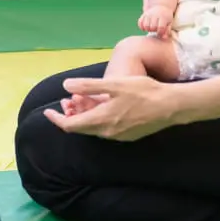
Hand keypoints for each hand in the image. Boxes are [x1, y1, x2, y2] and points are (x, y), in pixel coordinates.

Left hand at [43, 75, 180, 140]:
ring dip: (84, 116)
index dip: (56, 119)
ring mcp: (118, 136)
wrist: (170, 107)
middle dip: (70, 115)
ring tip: (81, 100)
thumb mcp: (114, 84)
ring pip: (93, 128)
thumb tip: (66, 87)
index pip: (70, 126)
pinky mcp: (128, 135)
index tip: (48, 112)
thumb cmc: (143, 92)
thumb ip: (88, 86)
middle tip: (66, 100)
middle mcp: (107, 132)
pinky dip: (96, 119)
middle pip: (81, 128)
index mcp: (101, 120)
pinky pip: (105, 129)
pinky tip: (101, 106)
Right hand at [138, 6, 173, 38]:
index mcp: (163, 17)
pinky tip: (146, 27)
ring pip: (145, 25)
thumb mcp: (169, 22)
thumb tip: (164, 37)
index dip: (160, 32)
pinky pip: (140, 23)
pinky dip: (142, 27)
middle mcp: (155, 15)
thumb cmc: (166, 17)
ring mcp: (148, 14)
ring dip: (148, 29)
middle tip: (156, 29)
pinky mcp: (143, 15)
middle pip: (152, 27)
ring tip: (151, 28)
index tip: (161, 32)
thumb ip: (167, 30)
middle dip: (154, 30)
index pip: (160, 28)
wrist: (161, 6)